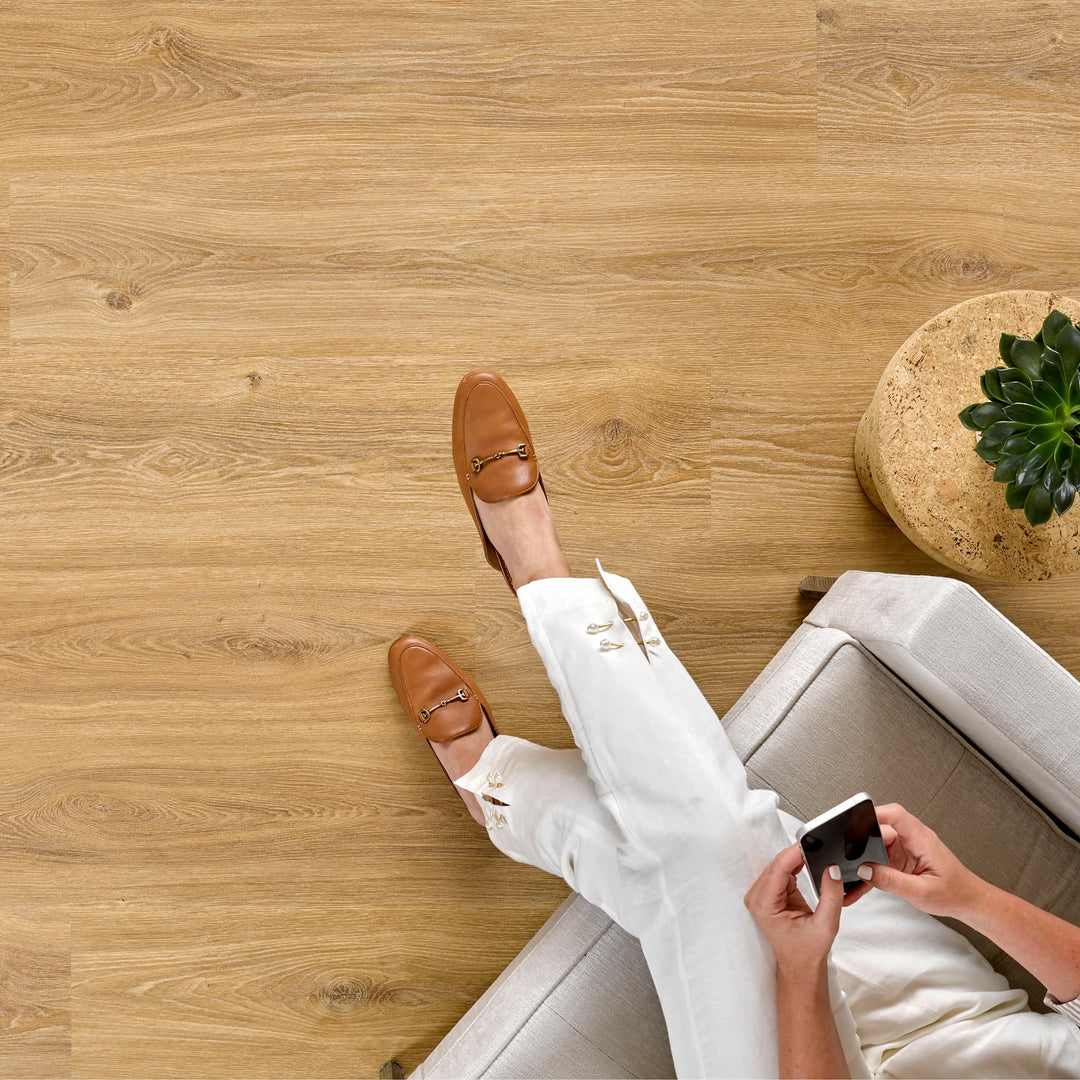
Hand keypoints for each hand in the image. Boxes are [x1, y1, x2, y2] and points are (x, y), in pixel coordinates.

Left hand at [744, 843, 845, 975]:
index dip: (794, 853)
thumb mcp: (826, 925)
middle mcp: (757, 897)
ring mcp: (761, 894)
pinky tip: (807, 864)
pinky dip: (795, 866)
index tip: (812, 841)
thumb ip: (831, 896)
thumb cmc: (808, 952)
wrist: (800, 966)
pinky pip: (781, 871)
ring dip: (796, 860)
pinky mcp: (769, 892)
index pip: (778, 868)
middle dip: (797, 855)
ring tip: (816, 857)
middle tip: (819, 847)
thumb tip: (832, 869)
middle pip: (777, 864)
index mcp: (764, 905)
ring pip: (779, 865)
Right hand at [854, 803, 984, 918]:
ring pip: (876, 845)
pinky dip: (871, 869)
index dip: (873, 813)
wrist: (968, 901)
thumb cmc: (955, 893)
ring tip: (857, 877)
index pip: (895, 815)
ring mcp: (906, 847)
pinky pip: (880, 858)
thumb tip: (864, 870)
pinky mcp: (901, 858)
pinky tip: (865, 883)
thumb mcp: (921, 892)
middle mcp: (912, 839)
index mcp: (921, 839)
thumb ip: (891, 881)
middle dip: (862, 844)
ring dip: (866, 859)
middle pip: (879, 830)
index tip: (854, 820)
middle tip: (851, 860)